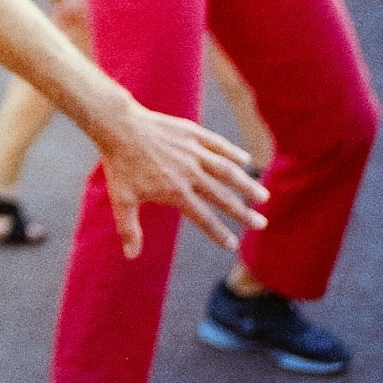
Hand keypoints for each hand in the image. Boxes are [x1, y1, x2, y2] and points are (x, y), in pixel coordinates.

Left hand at [100, 99, 267, 259]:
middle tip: (261, 224)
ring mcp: (193, 151)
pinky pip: (217, 144)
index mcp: (175, 191)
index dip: (219, 233)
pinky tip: (245, 160)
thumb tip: (131, 256)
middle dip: (243, 213)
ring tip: (262, 196)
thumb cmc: (120, 164)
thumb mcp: (122, 199)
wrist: (119, 125)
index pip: (204, 218)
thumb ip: (129, 229)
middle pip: (222, 196)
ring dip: (246, 184)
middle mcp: (189, 173)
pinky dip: (232, 152)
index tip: (233, 244)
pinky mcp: (192, 133)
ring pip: (226, 170)